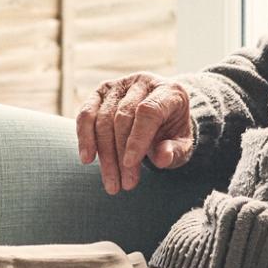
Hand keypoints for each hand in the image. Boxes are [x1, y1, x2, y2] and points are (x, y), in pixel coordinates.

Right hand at [75, 71, 193, 194]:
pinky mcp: (101, 92)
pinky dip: (84, 137)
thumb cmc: (173, 133)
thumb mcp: (182, 145)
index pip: (148, 111)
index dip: (138, 138)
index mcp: (169, 91)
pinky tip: (87, 159)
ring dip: (104, 154)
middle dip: (120, 154)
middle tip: (124, 185)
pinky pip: (86, 114)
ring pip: (103, 118)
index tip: (130, 165)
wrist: (163, 118)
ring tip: (111, 183)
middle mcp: (143, 81)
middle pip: (123, 117)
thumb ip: (175, 151)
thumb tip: (162, 158)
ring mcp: (120, 85)